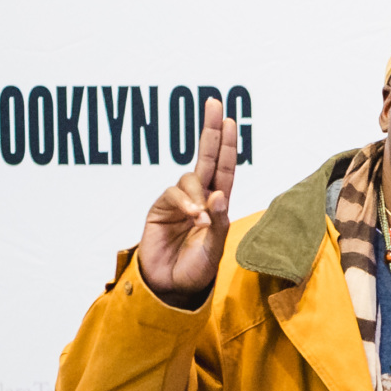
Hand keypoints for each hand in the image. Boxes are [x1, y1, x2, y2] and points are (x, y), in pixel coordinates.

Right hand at [137, 98, 238, 308]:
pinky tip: (192, 217)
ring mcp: (179, 201)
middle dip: (211, 131)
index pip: (224, 169)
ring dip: (198, 194)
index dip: (227, 145)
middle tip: (214, 103)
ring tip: (201, 218)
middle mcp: (198, 198)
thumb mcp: (214, 247)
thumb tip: (219, 194)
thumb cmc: (196, 269)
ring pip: (190, 178)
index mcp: (216, 205)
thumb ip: (218, 221)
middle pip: (205, 157)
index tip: (230, 120)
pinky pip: (173, 194)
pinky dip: (185, 203)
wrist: (170, 287)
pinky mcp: (160, 208)